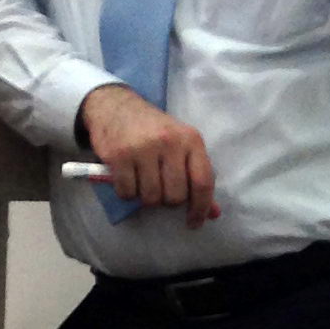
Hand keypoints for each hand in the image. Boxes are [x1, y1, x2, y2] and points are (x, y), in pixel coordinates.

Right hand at [80, 85, 218, 228]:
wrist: (116, 106)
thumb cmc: (154, 130)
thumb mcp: (181, 145)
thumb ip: (197, 177)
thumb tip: (213, 214)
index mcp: (191, 139)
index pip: (203, 182)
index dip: (200, 208)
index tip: (194, 222)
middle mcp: (169, 142)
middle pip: (175, 196)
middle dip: (168, 201)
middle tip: (161, 189)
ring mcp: (143, 148)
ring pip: (151, 197)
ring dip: (147, 197)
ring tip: (143, 182)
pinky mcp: (119, 156)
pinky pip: (127, 193)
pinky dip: (127, 193)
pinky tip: (127, 178)